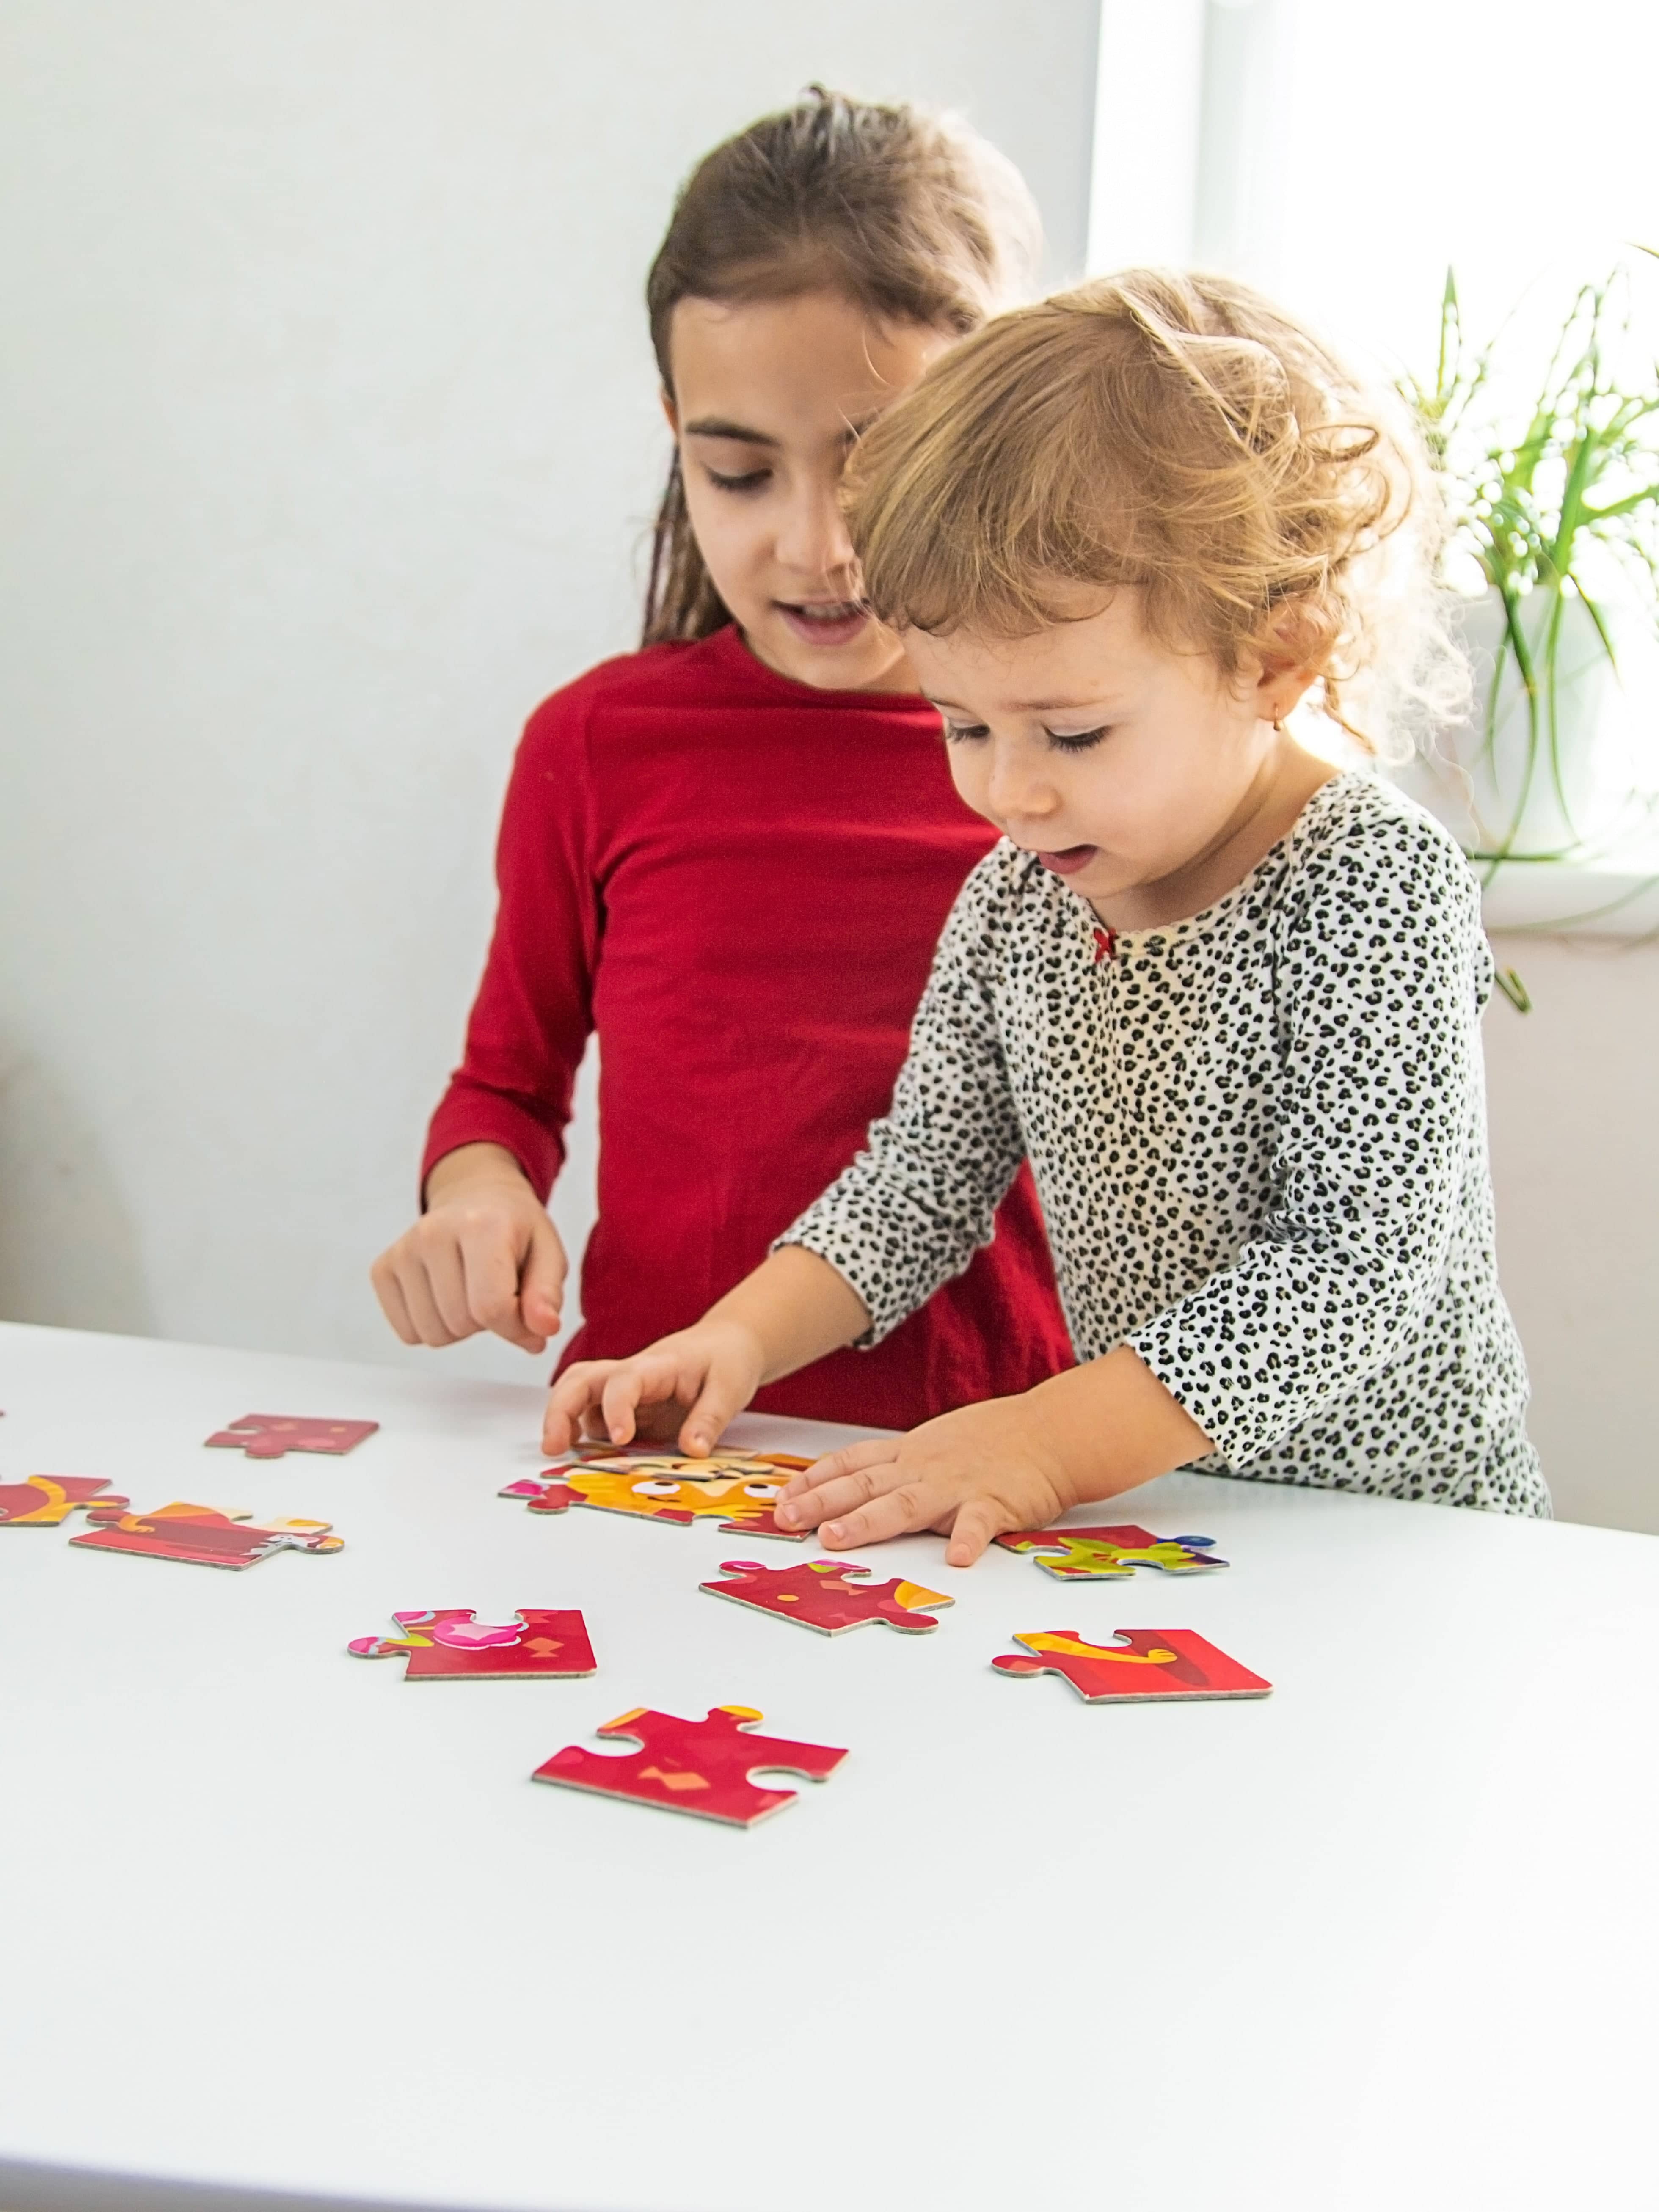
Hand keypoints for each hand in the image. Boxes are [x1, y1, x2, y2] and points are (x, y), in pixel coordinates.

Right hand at [371, 1144, 565, 1354]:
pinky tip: (446, 1294)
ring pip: (432, 1333)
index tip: (526, 1314)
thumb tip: (544, 1328)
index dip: (515, 1326)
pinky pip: (408, 1332)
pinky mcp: (382, 1269)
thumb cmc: (515, 1231)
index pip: (491, 1307)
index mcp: (482, 1225)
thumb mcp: (549, 1255)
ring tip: (471, 1290)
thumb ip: (547, 1294)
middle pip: (461, 1322)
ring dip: (459, 1327)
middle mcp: (433, 1232)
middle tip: (495, 1290)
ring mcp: (402, 1250)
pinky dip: (431, 1325)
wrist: (476, 1199)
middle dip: (487, 1322)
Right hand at [542, 1319, 766, 1457]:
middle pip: (580, 1380)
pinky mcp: (625, 1409)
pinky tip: (588, 1459)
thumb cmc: (727, 1360)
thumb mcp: (730, 1388)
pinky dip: (583, 1437)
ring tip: (560, 1452)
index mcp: (657, 1365)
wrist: (726, 1344)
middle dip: (559, 1410)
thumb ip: (709, 1419)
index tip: (620, 1439)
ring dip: (563, 1421)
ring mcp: (624, 1392)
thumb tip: (692, 1452)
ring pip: (579, 1396)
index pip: (624, 1381)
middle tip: (553, 1446)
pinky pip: (595, 1419)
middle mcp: (631, 1374)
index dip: (617, 1409)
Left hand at [775, 1347, 1211, 1565]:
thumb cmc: (994, 1442)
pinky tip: (956, 1560)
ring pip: (905, 1504)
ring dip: (869, 1521)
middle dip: (821, 1503)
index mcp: (909, 1454)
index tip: (779, 1498)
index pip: (851, 1463)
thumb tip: (855, 1485)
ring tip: (836, 1540)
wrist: (1050, 1433)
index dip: (813, 1480)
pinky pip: (980, 1523)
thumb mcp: (935, 1444)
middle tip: (785, 1520)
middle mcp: (924, 1467)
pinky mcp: (996, 1502)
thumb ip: (899, 1465)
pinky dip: (967, 1539)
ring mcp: (958, 1484)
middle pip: (864, 1485)